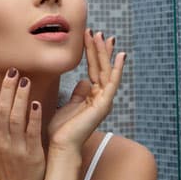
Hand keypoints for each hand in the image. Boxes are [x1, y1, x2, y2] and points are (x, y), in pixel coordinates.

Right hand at [0, 68, 45, 179]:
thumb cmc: (4, 174)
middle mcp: (0, 143)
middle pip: (1, 111)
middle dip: (5, 89)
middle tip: (12, 70)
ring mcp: (16, 148)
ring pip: (15, 118)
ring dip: (19, 97)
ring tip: (24, 80)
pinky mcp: (32, 154)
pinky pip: (32, 132)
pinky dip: (33, 116)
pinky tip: (36, 103)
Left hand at [48, 30, 125, 151]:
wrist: (61, 147)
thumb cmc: (61, 131)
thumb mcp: (69, 106)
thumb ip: (78, 94)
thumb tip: (84, 81)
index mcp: (93, 98)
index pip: (95, 70)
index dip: (93, 53)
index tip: (91, 37)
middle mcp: (101, 98)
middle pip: (103, 68)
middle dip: (100, 49)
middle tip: (99, 32)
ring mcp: (104, 101)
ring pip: (107, 71)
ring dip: (104, 53)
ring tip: (101, 36)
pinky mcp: (104, 105)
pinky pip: (112, 82)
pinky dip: (117, 68)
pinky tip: (119, 55)